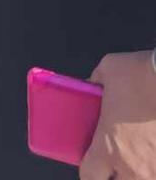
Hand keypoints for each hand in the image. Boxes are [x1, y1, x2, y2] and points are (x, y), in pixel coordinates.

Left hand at [81, 52, 155, 178]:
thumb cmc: (142, 73)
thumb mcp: (108, 69)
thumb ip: (95, 82)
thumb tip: (91, 84)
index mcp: (108, 147)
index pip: (91, 177)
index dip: (89, 172)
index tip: (92, 166)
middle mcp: (132, 166)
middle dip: (115, 174)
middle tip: (115, 160)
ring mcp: (155, 168)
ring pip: (143, 179)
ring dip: (138, 171)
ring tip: (138, 156)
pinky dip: (153, 164)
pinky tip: (153, 152)